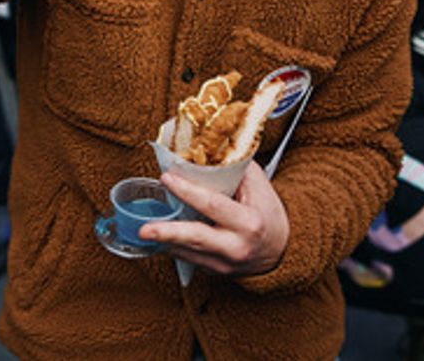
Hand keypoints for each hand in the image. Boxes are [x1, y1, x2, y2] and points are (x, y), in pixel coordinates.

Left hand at [141, 162, 288, 276]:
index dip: (188, 191)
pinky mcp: (215, 272)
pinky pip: (188, 259)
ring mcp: (224, 263)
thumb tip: (206, 150)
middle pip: (196, 238)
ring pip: (187, 252)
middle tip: (143, 229)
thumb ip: (234, 169)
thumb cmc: (268, 213)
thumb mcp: (259, 187)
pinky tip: (158, 238)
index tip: (167, 177)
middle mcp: (236, 246)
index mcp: (248, 223)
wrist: (282, 251)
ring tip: (142, 230)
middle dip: (167, 233)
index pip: (213, 204)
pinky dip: (172, 247)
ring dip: (163, 240)